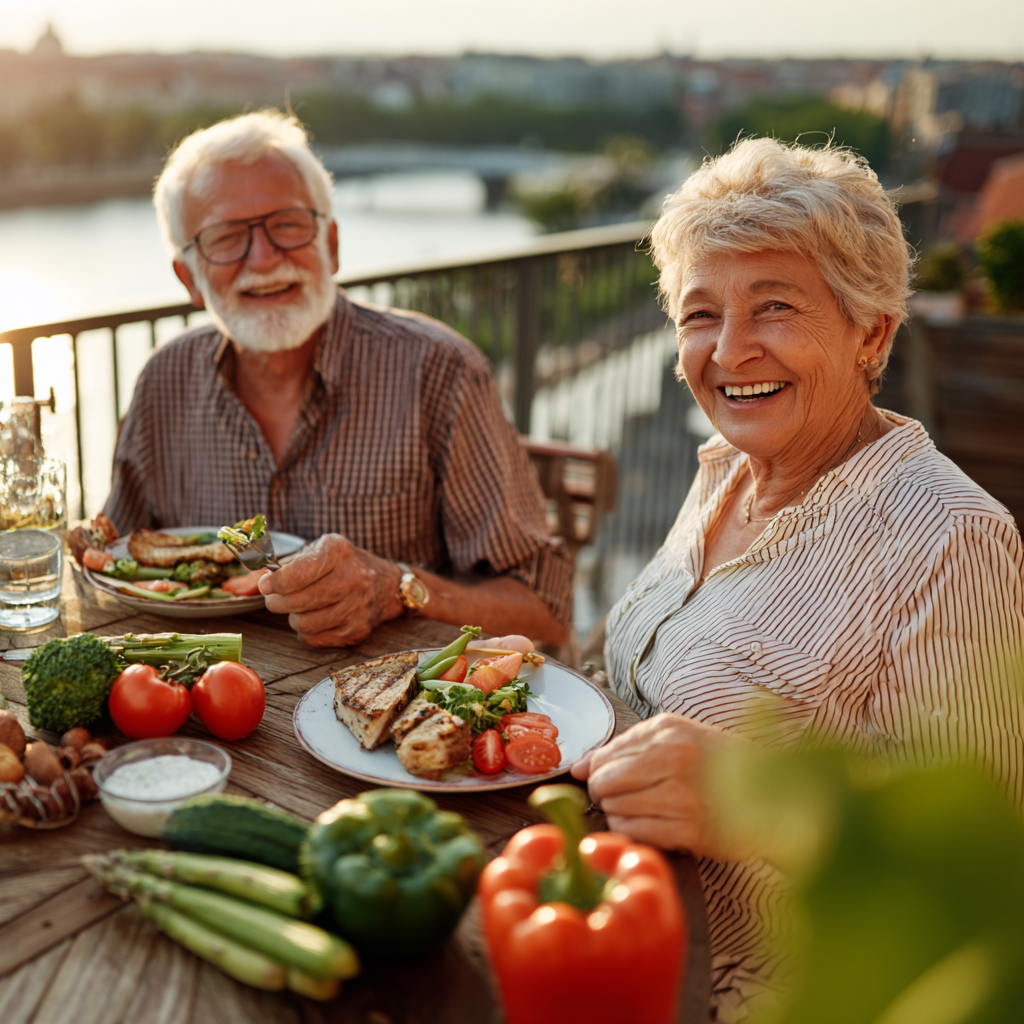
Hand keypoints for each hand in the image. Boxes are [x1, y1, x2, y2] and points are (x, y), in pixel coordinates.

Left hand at [258, 534, 403, 646]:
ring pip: (305, 623)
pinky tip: (316, 618)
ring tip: (301, 608)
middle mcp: (351, 577)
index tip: (266, 585)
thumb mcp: (317, 551)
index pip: (298, 573)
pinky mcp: (358, 629)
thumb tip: (240, 584)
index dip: (275, 583)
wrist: (386, 585)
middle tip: (275, 599)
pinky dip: (308, 632)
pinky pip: (316, 638)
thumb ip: (280, 565)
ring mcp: (357, 605)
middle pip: (297, 601)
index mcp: (337, 551)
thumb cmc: (343, 565)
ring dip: (294, 618)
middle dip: (277, 602)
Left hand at [571, 713, 732, 857]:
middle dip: (604, 793)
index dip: (597, 771)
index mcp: (668, 731)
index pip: (606, 754)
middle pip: (605, 782)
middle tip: (618, 797)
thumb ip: (626, 748)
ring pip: (616, 809)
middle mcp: (674, 759)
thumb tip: (579, 766)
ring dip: (619, 814)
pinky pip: (634, 831)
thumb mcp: (676, 739)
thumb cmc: (717, 764)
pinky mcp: (689, 830)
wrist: (770, 796)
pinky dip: (632, 831)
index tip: (604, 779)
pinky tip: (648, 824)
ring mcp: (682, 795)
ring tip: (641, 809)